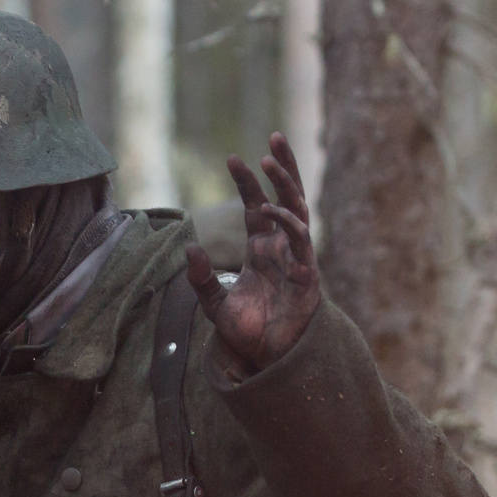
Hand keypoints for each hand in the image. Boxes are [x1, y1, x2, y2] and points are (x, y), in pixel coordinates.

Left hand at [183, 132, 320, 375]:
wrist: (266, 361)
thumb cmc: (247, 332)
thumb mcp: (214, 304)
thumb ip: (200, 277)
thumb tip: (189, 248)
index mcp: (261, 248)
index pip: (257, 204)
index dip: (248, 181)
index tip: (232, 158)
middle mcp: (281, 247)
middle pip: (287, 196)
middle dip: (283, 166)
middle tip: (275, 135)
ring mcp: (296, 258)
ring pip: (299, 209)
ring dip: (287, 183)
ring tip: (271, 158)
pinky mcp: (307, 275)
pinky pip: (301, 241)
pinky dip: (289, 222)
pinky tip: (272, 209)